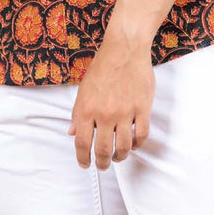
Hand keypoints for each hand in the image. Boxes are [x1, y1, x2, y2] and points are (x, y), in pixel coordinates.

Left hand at [67, 38, 154, 169]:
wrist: (125, 48)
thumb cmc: (103, 66)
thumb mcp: (83, 88)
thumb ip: (77, 112)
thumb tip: (71, 132)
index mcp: (86, 108)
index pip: (81, 142)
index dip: (82, 158)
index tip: (84, 164)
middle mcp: (104, 113)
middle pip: (102, 150)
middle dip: (101, 163)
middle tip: (102, 165)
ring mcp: (125, 112)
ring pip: (123, 147)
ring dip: (119, 157)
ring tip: (117, 157)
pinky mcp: (142, 108)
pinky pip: (141, 135)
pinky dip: (137, 144)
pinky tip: (133, 144)